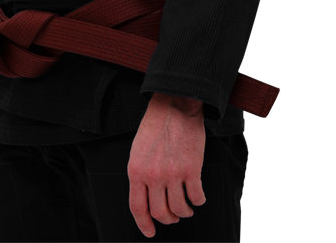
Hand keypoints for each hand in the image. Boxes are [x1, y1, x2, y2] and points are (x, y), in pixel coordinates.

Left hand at [127, 93, 206, 237]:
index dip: (144, 224)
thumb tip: (146, 197)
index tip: (150, 232)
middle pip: (160, 213)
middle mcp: (153, 175)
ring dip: (184, 212)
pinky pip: (196, 197)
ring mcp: (173, 174)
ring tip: (186, 207)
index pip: (137, 207)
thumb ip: (140, 174)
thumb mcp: (138, 150)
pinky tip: (198, 196)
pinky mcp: (191, 169)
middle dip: (168, 219)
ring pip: (179, 209)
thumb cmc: (155, 125)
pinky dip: (198, 201)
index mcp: (136, 171)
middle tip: (173, 216)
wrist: (174, 106)